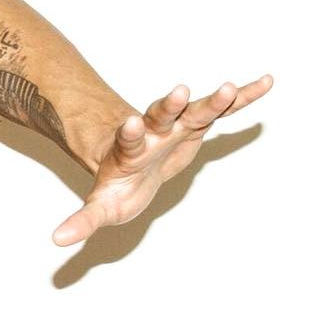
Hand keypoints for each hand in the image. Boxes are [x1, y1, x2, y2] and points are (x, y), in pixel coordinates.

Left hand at [52, 74, 273, 245]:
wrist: (133, 162)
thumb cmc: (117, 184)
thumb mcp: (101, 206)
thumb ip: (83, 220)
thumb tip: (56, 240)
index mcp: (129, 150)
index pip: (126, 138)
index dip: (128, 131)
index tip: (128, 123)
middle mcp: (153, 132)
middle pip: (159, 115)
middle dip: (168, 105)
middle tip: (178, 91)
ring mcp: (177, 126)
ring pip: (194, 109)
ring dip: (212, 100)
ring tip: (230, 87)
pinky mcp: (198, 125)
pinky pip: (223, 111)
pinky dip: (242, 98)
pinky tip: (265, 82)